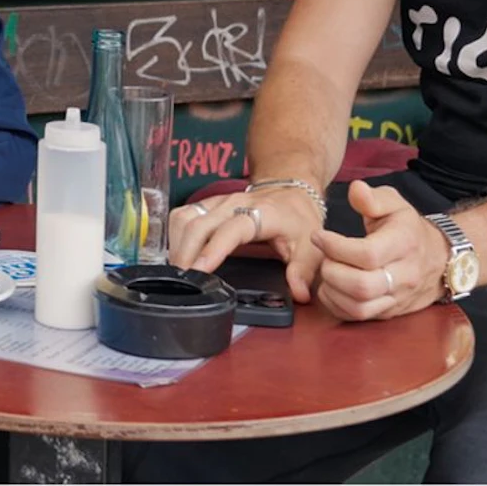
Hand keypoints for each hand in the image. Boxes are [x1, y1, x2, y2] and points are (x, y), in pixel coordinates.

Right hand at [168, 183, 326, 301]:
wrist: (290, 192)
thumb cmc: (297, 220)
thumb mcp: (311, 246)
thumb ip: (303, 271)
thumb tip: (299, 294)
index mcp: (259, 214)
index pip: (230, 231)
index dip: (213, 250)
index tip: (199, 270)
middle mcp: (233, 204)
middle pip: (198, 225)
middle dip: (185, 253)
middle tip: (182, 282)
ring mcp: (217, 202)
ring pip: (185, 218)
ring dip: (176, 244)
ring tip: (178, 271)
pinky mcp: (206, 204)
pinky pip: (182, 215)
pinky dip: (175, 235)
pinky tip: (178, 254)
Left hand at [312, 180, 447, 320]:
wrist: (439, 258)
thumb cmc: (409, 229)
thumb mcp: (395, 204)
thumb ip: (373, 197)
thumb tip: (356, 189)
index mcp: (404, 244)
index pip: (367, 254)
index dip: (335, 246)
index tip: (318, 236)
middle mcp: (404, 275)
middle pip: (361, 286)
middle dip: (332, 271)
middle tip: (324, 256)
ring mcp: (398, 298)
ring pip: (359, 307)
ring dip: (332, 290)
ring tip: (327, 271)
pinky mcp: (389, 312)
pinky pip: (358, 317)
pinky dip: (336, 305)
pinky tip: (331, 287)